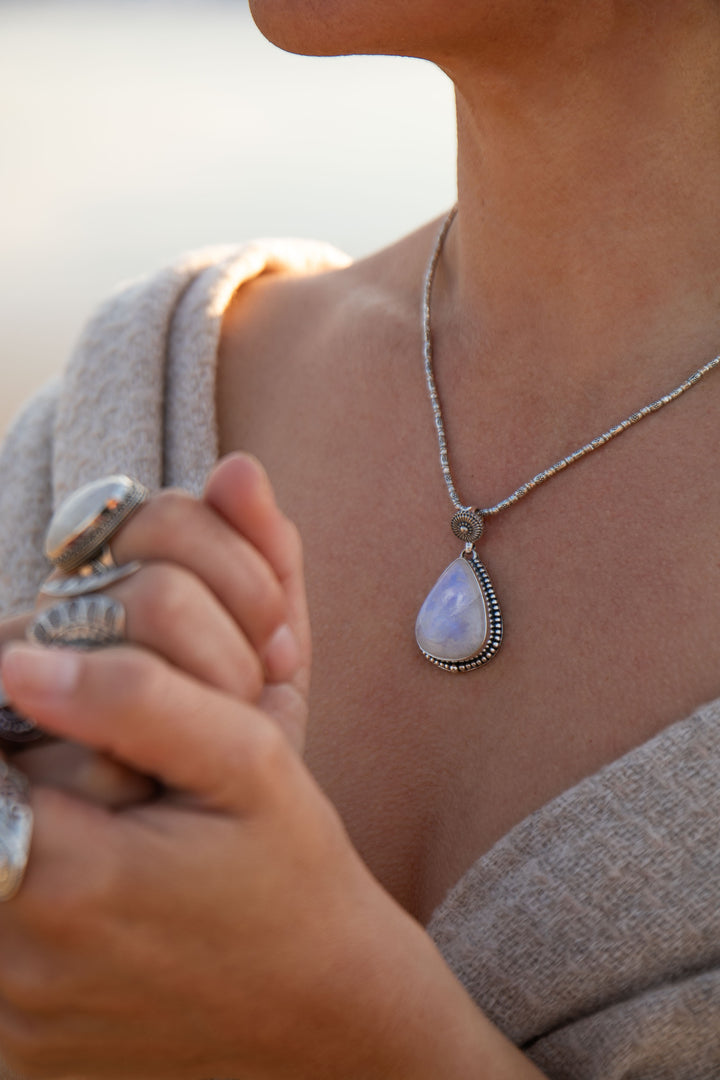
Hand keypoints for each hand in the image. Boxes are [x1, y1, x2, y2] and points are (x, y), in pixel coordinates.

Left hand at [0, 455, 467, 1079]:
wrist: (322, 1008)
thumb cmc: (291, 873)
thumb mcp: (247, 762)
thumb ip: (136, 698)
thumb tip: (20, 664)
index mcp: (73, 878)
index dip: (26, 729)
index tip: (83, 736)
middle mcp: (23, 961)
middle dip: (31, 783)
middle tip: (115, 792)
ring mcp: (19, 1014)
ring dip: (29, 841)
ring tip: (117, 845)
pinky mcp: (24, 1047)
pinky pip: (4, 948)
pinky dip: (37, 910)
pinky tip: (111, 906)